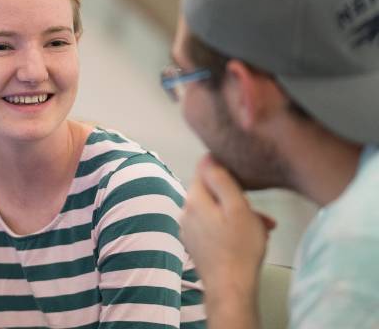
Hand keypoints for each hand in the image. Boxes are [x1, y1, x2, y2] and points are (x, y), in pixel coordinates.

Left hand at [182, 155, 274, 298]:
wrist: (230, 287)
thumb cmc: (239, 248)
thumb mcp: (238, 207)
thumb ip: (221, 180)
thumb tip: (209, 157)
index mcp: (194, 199)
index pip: (204, 168)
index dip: (224, 168)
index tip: (242, 176)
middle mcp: (185, 211)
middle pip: (211, 190)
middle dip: (235, 196)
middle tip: (257, 210)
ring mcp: (188, 228)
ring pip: (215, 209)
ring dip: (236, 213)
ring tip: (259, 226)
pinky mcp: (195, 242)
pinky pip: (213, 225)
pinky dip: (229, 227)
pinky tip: (247, 237)